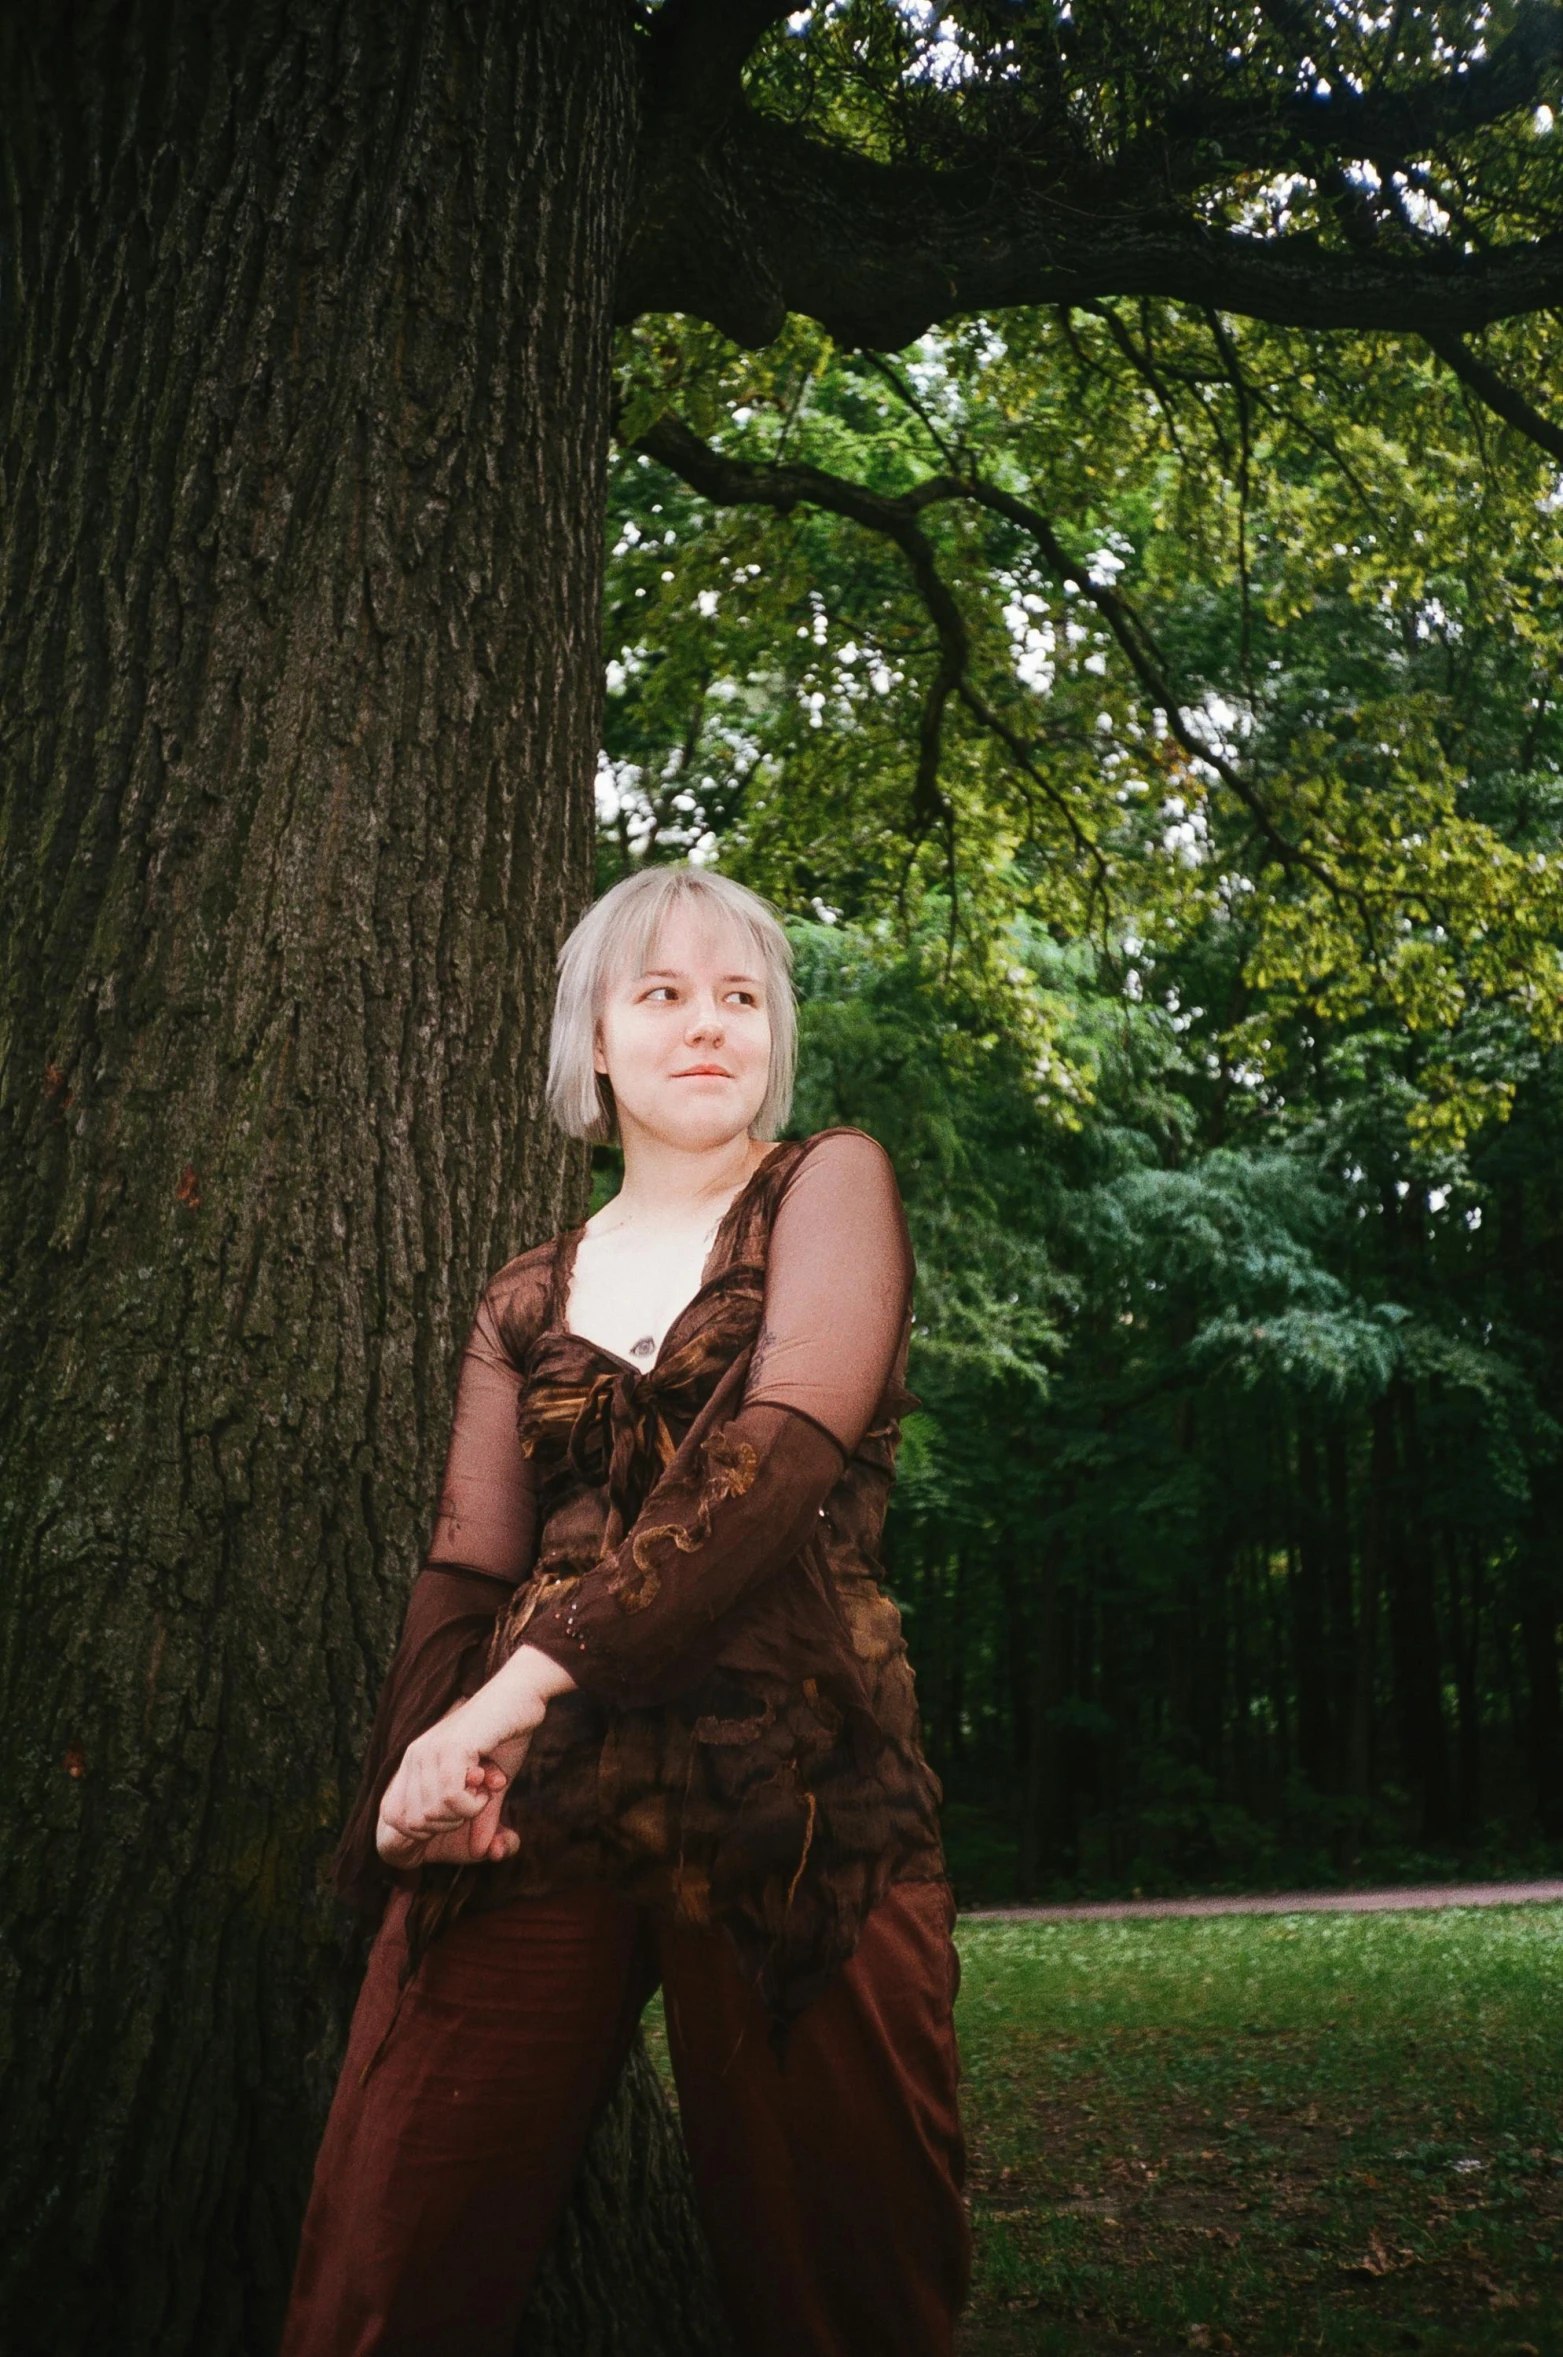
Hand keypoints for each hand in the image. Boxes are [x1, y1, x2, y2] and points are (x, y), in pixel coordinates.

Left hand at [374, 1646, 576, 1870]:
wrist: (522, 1693)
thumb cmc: (505, 1735)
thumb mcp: (489, 1786)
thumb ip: (480, 1817)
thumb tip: (480, 1853)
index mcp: (414, 1763)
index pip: (392, 1816)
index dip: (423, 1830)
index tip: (458, 1817)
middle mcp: (414, 1757)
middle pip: (411, 1824)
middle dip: (449, 1825)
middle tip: (476, 1801)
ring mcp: (429, 1752)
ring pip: (432, 1814)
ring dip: (466, 1812)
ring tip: (484, 1787)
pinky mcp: (450, 1749)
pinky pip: (451, 1798)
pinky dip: (474, 1803)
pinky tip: (489, 1783)